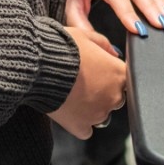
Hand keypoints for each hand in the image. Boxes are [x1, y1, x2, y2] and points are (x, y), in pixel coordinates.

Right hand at [47, 24, 127, 139]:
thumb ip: (103, 44)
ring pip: (101, 113)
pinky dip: (79, 122)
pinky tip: (69, 109)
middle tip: (83, 81)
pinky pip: (86, 129)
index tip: (97, 71)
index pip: (124, 77)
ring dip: (91, 106)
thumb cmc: (62, 48)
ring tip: (72, 93)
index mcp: (118, 73)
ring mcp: (99, 114)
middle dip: (102, 91)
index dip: (109, 73)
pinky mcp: (82, 127)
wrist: (39, 67)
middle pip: (115, 97)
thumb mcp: (84, 36)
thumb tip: (113, 52)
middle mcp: (114, 96)